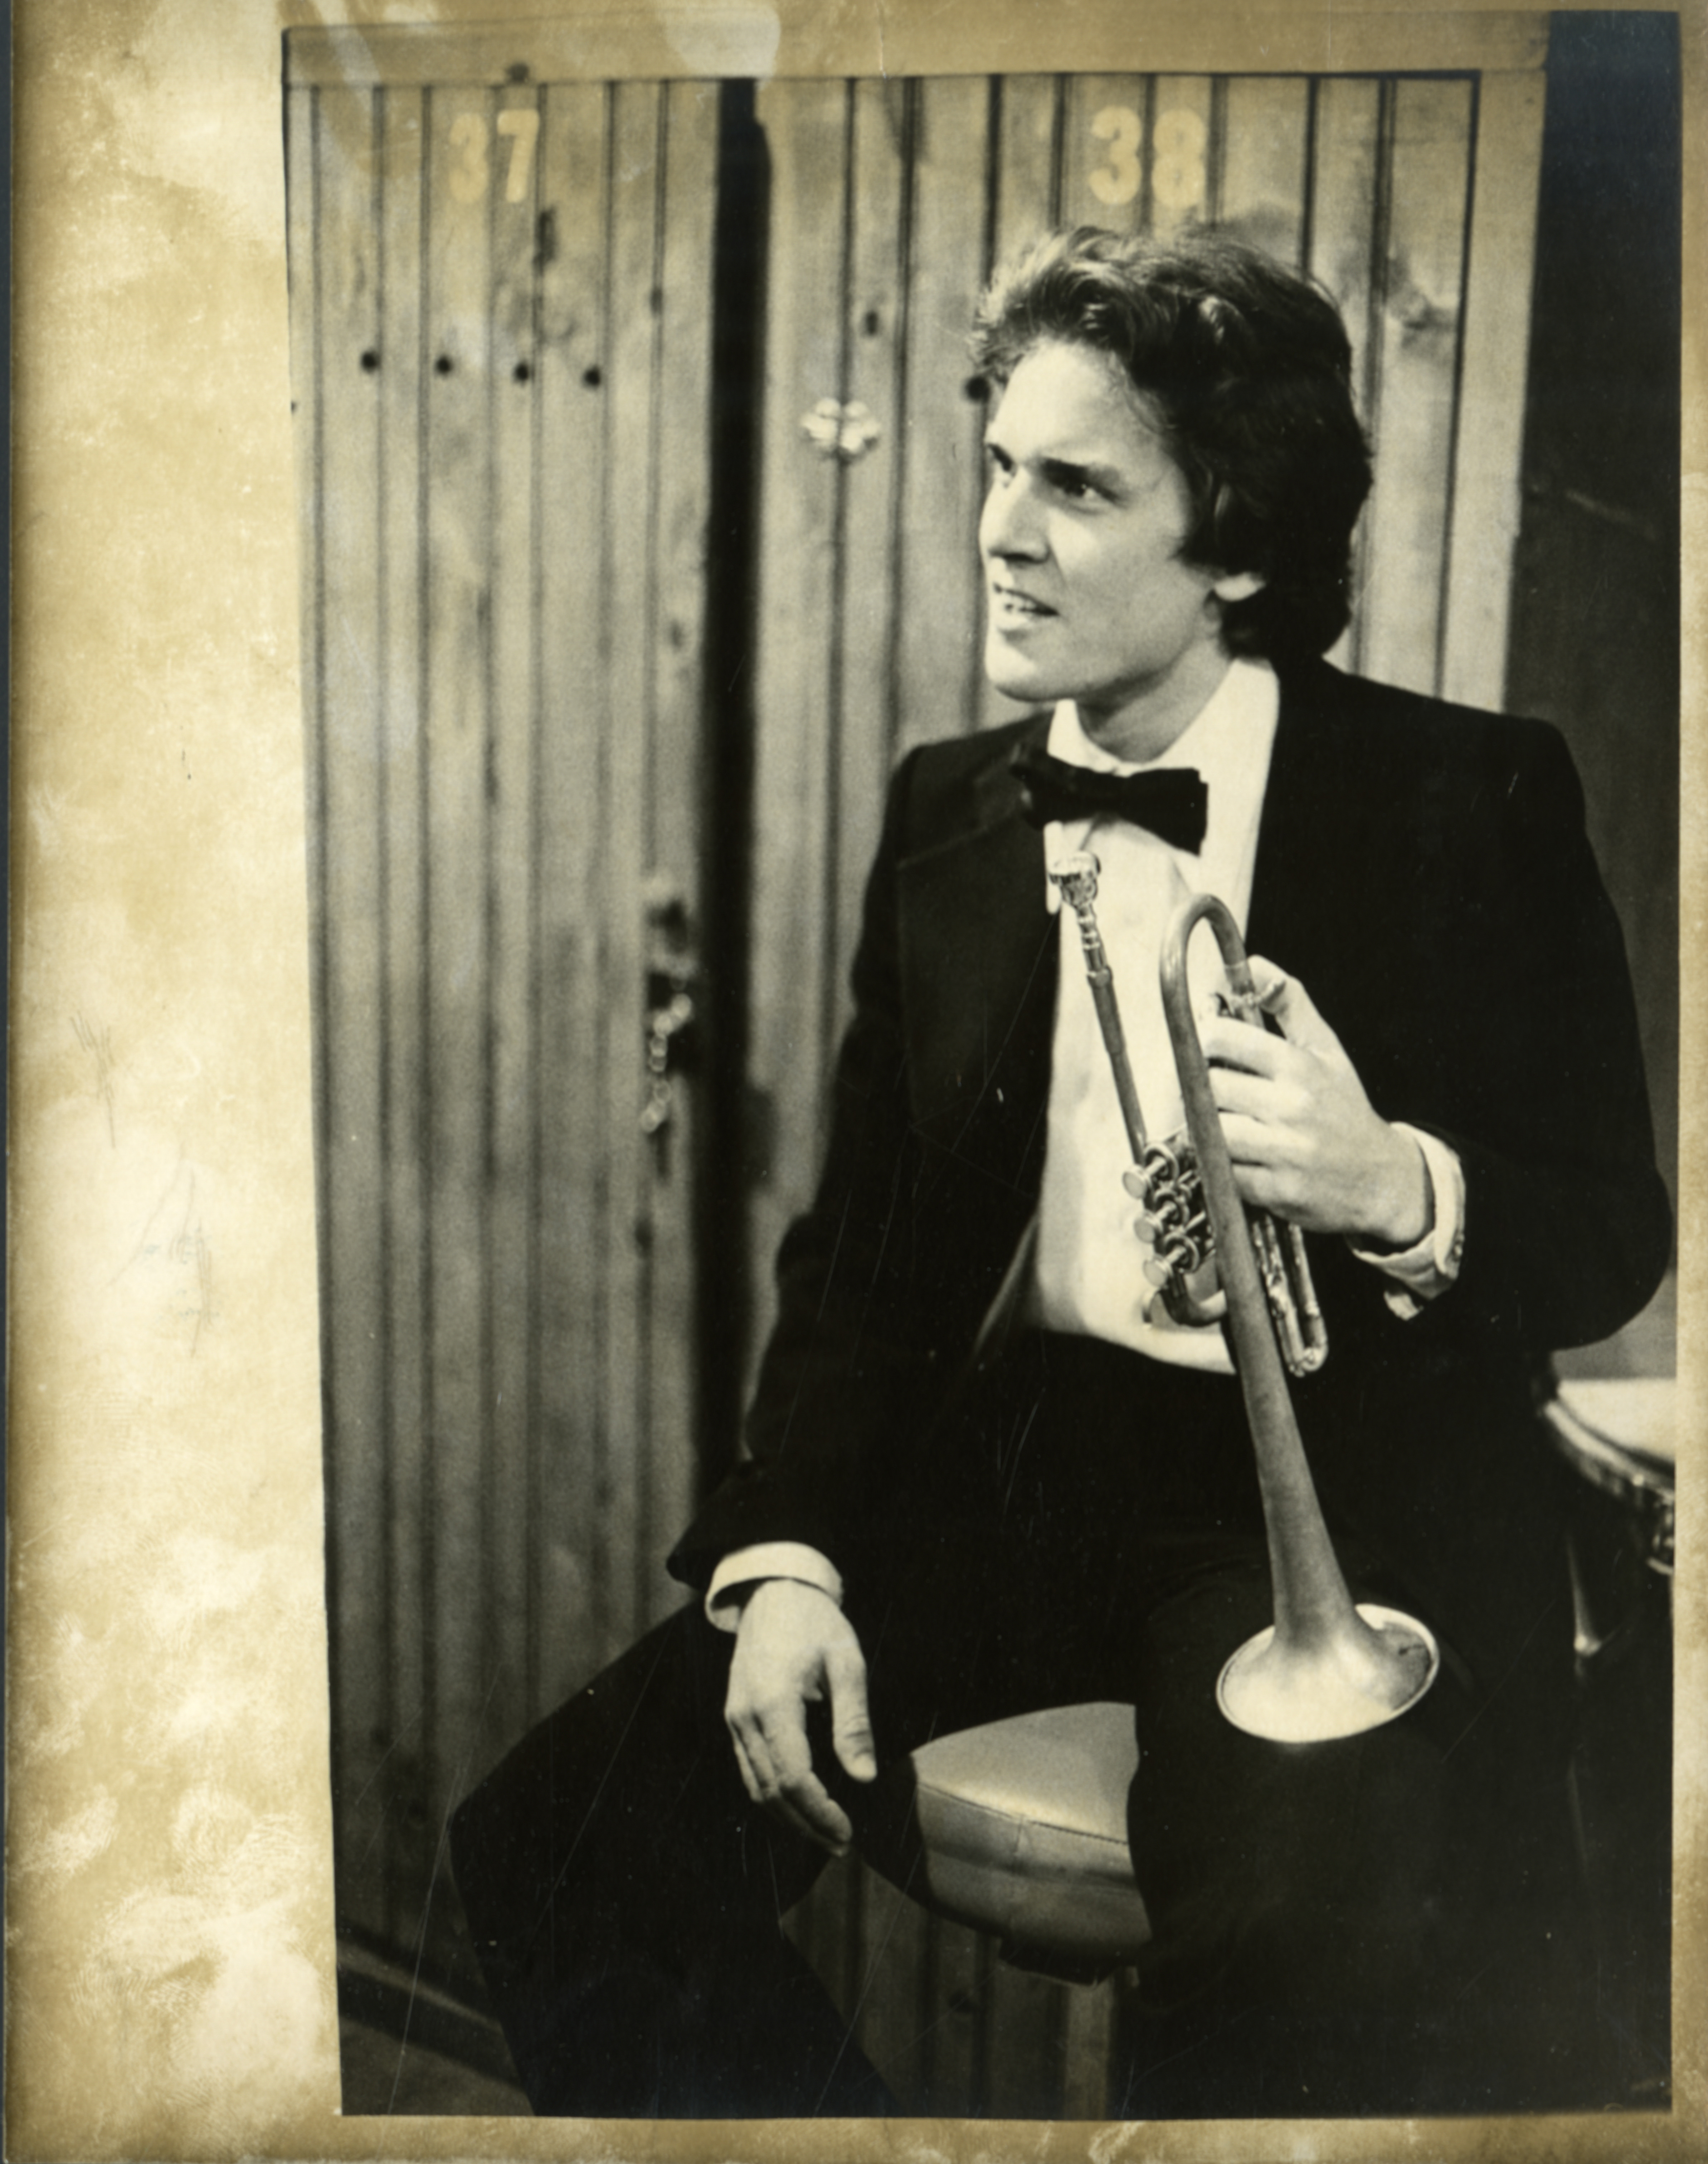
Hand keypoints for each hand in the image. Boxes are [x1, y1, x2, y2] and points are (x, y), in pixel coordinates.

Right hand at [725, 1579, 876, 1854]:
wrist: (774, 1591)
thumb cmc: (816, 1622)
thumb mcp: (847, 1663)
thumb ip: (854, 1721)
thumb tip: (865, 1776)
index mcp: (773, 1701)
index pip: (793, 1776)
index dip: (820, 1811)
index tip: (847, 1830)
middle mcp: (745, 1716)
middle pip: (771, 1791)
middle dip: (806, 1824)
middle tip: (842, 1842)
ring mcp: (734, 1718)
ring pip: (756, 1787)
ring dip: (788, 1817)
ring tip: (825, 1835)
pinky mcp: (734, 1718)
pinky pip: (749, 1770)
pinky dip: (773, 1796)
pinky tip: (799, 1807)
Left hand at [1196, 959, 1429, 1248]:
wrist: (1380, 1179)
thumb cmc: (1344, 1107)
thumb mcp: (1326, 1048)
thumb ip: (1290, 1003)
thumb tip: (1254, 963)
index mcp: (1300, 1067)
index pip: (1224, 1039)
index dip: (1205, 1038)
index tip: (1209, 1045)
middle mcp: (1292, 1108)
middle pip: (1209, 1087)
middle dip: (1204, 1087)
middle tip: (1213, 1088)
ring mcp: (1284, 1153)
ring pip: (1212, 1131)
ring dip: (1210, 1127)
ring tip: (1227, 1122)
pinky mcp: (1276, 1192)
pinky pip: (1225, 1173)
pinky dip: (1226, 1165)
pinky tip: (1243, 1156)